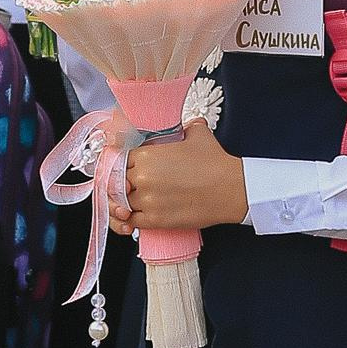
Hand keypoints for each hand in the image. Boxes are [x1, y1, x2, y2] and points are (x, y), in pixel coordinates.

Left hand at [106, 122, 247, 233]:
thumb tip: (189, 126)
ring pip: (121, 203)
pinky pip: (131, 221)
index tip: (123, 168)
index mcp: (147, 155)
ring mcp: (147, 200)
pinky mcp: (156, 220)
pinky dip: (128, 220)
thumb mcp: (198, 135)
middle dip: (121, 183)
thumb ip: (186, 128)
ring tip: (132, 201)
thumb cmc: (215, 164)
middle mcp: (142, 178)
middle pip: (116, 182)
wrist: (230, 189)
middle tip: (129, 185)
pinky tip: (131, 218)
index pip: (118, 160)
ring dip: (125, 202)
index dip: (120, 164)